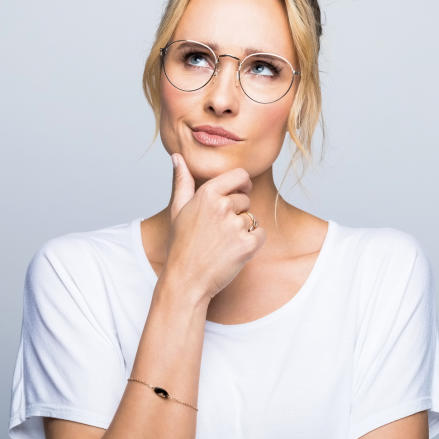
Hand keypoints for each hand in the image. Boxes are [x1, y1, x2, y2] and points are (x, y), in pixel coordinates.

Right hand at [162, 152, 266, 301]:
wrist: (186, 281)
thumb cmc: (181, 245)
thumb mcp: (178, 210)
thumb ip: (182, 181)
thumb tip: (177, 157)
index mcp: (207, 193)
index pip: (240, 175)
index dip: (242, 184)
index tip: (239, 193)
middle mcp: (222, 206)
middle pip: (246, 199)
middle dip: (237, 212)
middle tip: (218, 231)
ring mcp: (235, 225)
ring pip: (252, 218)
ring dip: (243, 229)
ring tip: (223, 243)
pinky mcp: (247, 245)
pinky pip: (260, 235)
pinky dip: (252, 244)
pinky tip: (234, 252)